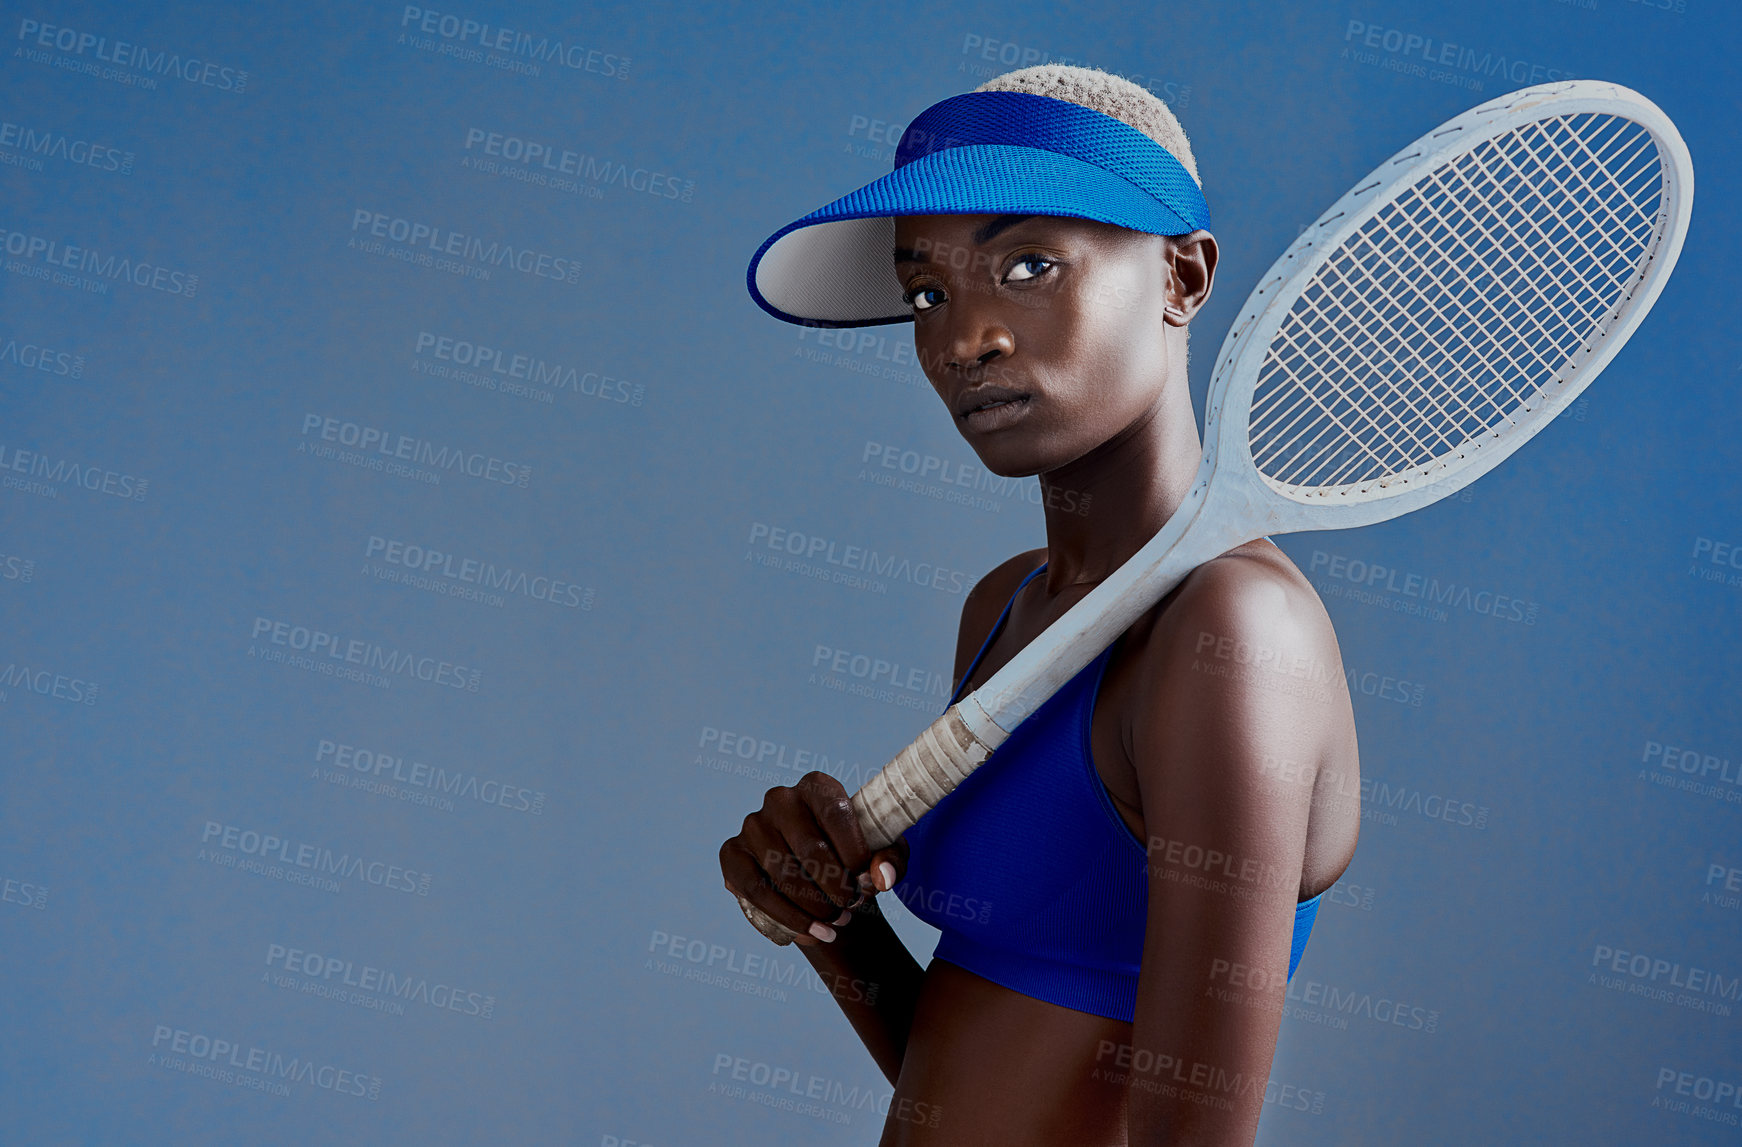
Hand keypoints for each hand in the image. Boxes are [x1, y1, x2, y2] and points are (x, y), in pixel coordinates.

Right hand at [719, 772, 907, 946]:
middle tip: (851, 909)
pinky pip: (755, 890)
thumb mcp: (883, 852)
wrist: (820, 877)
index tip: (868, 884)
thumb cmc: (853, 856)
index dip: (855, 855)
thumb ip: (892, 860)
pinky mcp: (732, 854)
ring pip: (783, 874)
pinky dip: (785, 917)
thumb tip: (882, 877)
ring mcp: (752, 825)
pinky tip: (811, 933)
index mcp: (817, 786)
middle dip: (835, 888)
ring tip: (836, 924)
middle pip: (809, 848)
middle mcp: (780, 798)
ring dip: (813, 907)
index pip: (836, 815)